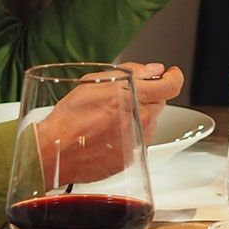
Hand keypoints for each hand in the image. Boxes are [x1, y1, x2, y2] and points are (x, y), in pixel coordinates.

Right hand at [33, 63, 185, 184]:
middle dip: (148, 95)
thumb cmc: (68, 118)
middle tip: (125, 95)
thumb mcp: (94, 82)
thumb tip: (154, 70)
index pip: (170, 86)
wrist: (54, 152)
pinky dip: (130, 132)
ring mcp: (136, 141)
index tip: (170, 74)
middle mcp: (138, 121)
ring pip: (150, 121)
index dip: (174, 77)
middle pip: (160, 102)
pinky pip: (139, 139)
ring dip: (138, 115)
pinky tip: (109, 131)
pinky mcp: (131, 157)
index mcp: (131, 98)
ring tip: (111, 116)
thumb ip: (130, 73)